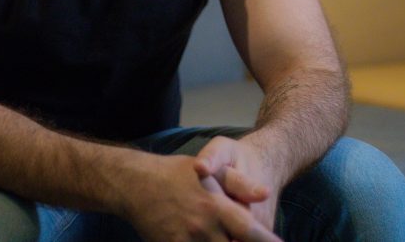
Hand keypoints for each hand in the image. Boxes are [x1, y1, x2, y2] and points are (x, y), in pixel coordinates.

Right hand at [122, 153, 281, 241]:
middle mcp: (203, 228)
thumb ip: (241, 183)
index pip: (250, 231)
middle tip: (253, 241)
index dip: (267, 241)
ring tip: (229, 240)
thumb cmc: (179, 175)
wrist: (137, 185)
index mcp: (217, 207)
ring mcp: (186, 241)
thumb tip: (265, 193)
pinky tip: (211, 241)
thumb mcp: (212, 171)